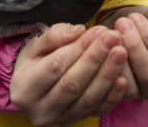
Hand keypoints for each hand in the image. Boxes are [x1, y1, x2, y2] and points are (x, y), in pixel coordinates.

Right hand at [9, 23, 127, 126]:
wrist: (38, 87)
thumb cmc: (37, 61)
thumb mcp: (37, 45)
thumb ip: (55, 35)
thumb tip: (79, 30)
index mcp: (24, 88)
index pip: (55, 66)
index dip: (78, 48)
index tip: (98, 30)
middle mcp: (40, 110)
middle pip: (72, 85)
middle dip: (95, 59)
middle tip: (113, 37)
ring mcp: (60, 120)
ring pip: (87, 100)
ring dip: (107, 75)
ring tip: (121, 51)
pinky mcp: (78, 122)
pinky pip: (98, 111)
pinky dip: (112, 96)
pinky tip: (123, 78)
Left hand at [100, 6, 147, 99]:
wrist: (117, 32)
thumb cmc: (139, 25)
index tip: (135, 17)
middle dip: (134, 46)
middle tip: (121, 23)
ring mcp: (138, 93)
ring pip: (132, 83)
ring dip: (120, 55)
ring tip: (111, 33)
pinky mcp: (119, 96)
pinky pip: (113, 87)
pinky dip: (107, 65)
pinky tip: (103, 46)